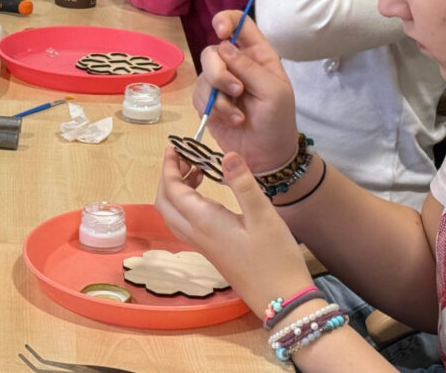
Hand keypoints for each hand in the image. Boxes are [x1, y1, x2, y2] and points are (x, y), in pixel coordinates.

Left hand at [154, 147, 312, 314]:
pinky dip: (187, 204)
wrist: (280, 299)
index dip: (170, 166)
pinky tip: (209, 198)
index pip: (173, 189)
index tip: (174, 146)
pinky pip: (186, 223)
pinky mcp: (211, 251)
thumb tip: (226, 154)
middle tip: (185, 157)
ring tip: (199, 172)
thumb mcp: (263, 217)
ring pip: (174, 214)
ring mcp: (202, 245)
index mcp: (204, 221)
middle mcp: (196, 234)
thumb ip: (243, 184)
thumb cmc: (275, 258)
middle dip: (169, 177)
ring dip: (177, 191)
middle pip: (165, 202)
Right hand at [193, 12, 298, 170]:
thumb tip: (224, 47)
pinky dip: (214, 110)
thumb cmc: (278, 121)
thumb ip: (249, 68)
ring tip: (238, 116)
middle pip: (212, 51)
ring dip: (218, 98)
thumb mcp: (274, 92)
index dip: (226, 21)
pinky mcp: (207, 102)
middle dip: (219, 72)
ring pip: (203, 75)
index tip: (220, 33)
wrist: (267, 156)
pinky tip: (231, 121)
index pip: (239, 23)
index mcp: (257, 55)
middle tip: (236, 91)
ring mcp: (220, 83)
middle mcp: (236, 64)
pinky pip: (198, 96)